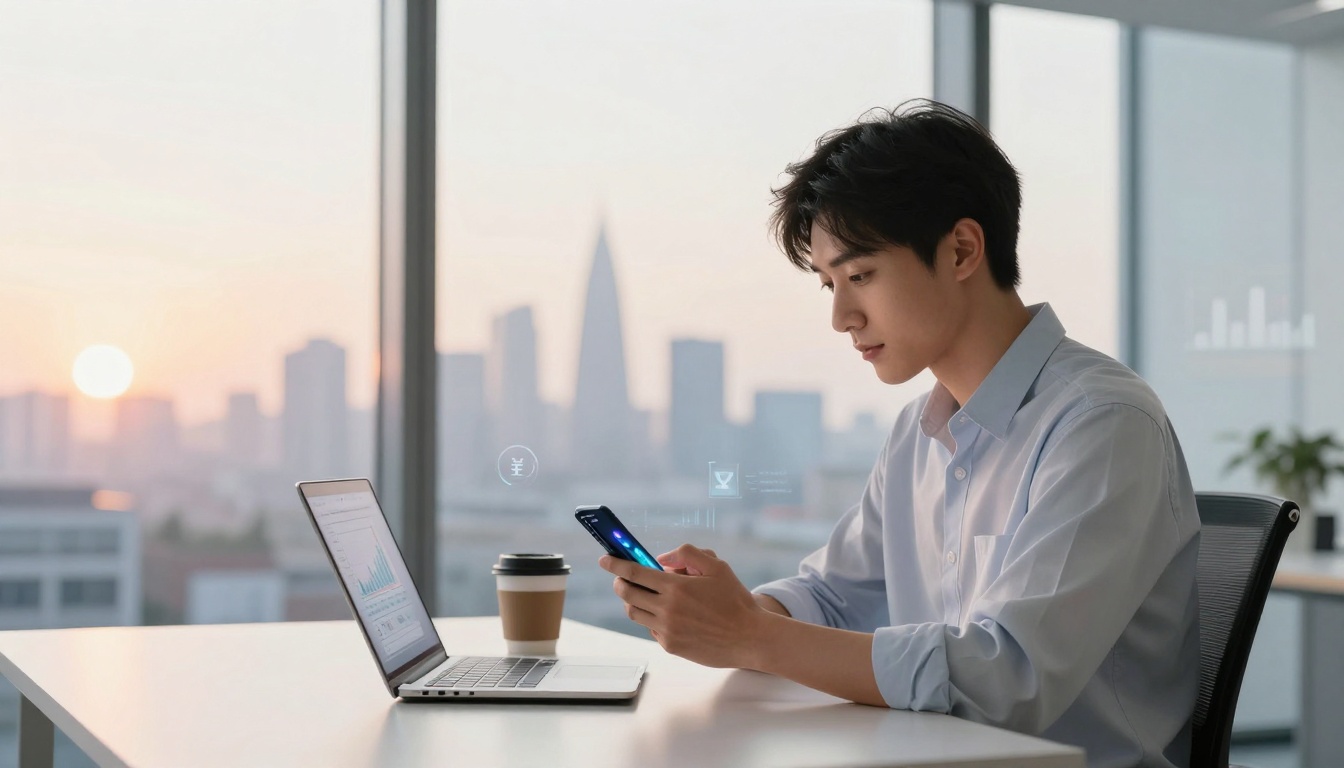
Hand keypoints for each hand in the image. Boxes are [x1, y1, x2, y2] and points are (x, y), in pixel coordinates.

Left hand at [599, 544, 763, 668]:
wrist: (750, 637)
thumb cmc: (735, 600)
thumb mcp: (717, 566)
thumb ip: (687, 554)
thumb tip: (661, 559)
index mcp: (677, 587)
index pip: (634, 573)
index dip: (616, 564)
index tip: (604, 559)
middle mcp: (668, 609)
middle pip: (627, 594)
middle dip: (619, 582)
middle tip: (620, 577)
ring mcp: (667, 630)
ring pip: (634, 613)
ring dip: (632, 601)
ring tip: (643, 594)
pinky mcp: (671, 646)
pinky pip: (651, 628)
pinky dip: (651, 618)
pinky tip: (665, 613)